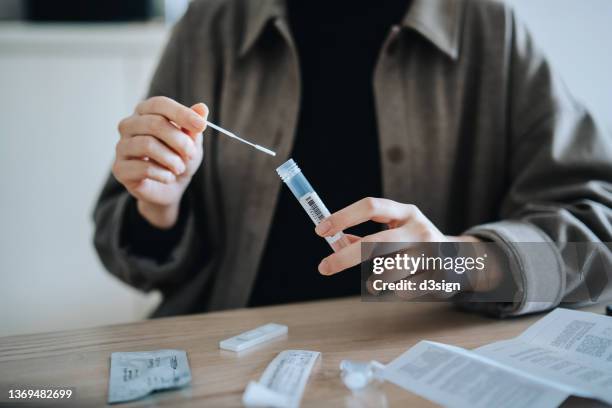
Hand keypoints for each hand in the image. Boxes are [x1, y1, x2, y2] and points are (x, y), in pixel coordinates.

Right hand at [113, 97, 207, 227]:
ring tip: (180, 168)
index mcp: (145, 112)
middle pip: (154, 124)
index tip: (201, 126)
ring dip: (172, 159)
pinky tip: (169, 177)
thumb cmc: (178, 158)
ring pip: (147, 145)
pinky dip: (164, 174)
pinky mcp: (120, 169)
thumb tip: (202, 108)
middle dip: (179, 141)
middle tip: (192, 154)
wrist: (170, 188)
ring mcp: (121, 147)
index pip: (159, 104)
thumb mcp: (191, 142)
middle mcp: (129, 125)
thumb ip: (193, 126)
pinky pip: (144, 168)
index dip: (181, 113)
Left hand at [314, 197, 496, 291]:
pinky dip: (393, 291)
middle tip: (324, 267)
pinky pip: (402, 290)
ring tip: (374, 281)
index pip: (371, 206)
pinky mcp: (438, 277)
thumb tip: (335, 243)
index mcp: (405, 212)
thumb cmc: (415, 244)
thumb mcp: (395, 231)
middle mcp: (419, 229)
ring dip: (374, 279)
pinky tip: (403, 285)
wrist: (462, 262)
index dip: (343, 217)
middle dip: (346, 257)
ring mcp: (431, 253)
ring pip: (388, 271)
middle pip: (376, 242)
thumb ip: (364, 236)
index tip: (320, 230)